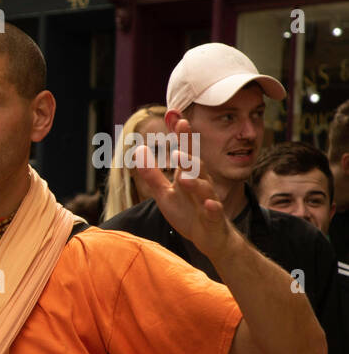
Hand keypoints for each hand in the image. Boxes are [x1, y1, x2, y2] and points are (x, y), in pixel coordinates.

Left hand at [132, 116, 233, 259]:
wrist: (210, 237)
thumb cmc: (188, 212)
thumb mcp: (165, 193)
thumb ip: (152, 174)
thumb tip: (138, 150)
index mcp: (188, 175)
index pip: (184, 150)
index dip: (181, 134)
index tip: (175, 116)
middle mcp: (200, 183)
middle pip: (196, 162)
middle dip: (189, 147)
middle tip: (183, 128)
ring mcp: (208, 199)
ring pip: (204, 186)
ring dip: (195, 179)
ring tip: (184, 173)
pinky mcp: (213, 217)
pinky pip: (213, 210)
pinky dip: (211, 206)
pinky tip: (207, 203)